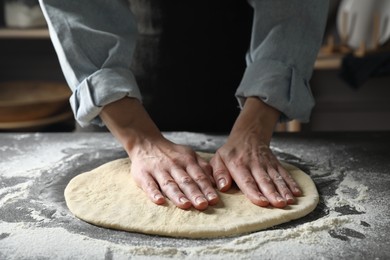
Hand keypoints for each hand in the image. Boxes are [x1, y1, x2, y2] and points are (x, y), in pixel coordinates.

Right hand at [100, 97, 217, 209]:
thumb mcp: (189, 154)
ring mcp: (158, 170)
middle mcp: (173, 165)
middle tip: (203, 205)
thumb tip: (216, 183)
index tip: (214, 200)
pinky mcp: (143, 174)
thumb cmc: (171, 153)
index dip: (206, 188)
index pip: (199, 176)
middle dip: (195, 193)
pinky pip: (149, 184)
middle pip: (185, 181)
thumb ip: (202, 167)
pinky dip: (153, 193)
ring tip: (185, 205)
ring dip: (177, 195)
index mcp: (187, 160)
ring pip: (169, 184)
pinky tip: (159, 201)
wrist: (145, 142)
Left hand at [210, 97, 300, 207]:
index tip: (261, 202)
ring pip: (276, 178)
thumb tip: (223, 187)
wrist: (248, 135)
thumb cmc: (230, 152)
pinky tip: (297, 192)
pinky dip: (292, 183)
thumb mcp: (218, 159)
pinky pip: (285, 173)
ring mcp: (267, 163)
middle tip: (280, 204)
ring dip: (284, 190)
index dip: (254, 192)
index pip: (247, 180)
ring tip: (289, 201)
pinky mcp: (275, 163)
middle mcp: (254, 164)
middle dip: (273, 193)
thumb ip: (219, 173)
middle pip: (264, 180)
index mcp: (238, 164)